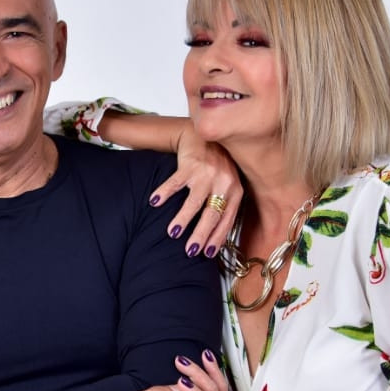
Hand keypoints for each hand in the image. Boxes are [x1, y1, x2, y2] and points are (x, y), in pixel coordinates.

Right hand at [149, 126, 241, 258]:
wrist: (206, 136)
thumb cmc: (217, 166)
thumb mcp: (229, 185)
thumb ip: (225, 206)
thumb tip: (215, 239)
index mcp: (235, 191)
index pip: (227, 219)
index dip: (217, 238)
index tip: (207, 254)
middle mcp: (224, 183)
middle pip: (212, 214)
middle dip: (201, 235)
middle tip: (190, 251)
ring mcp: (207, 173)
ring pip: (194, 201)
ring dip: (183, 218)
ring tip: (173, 232)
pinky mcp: (190, 164)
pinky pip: (175, 182)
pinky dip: (164, 192)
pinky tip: (154, 202)